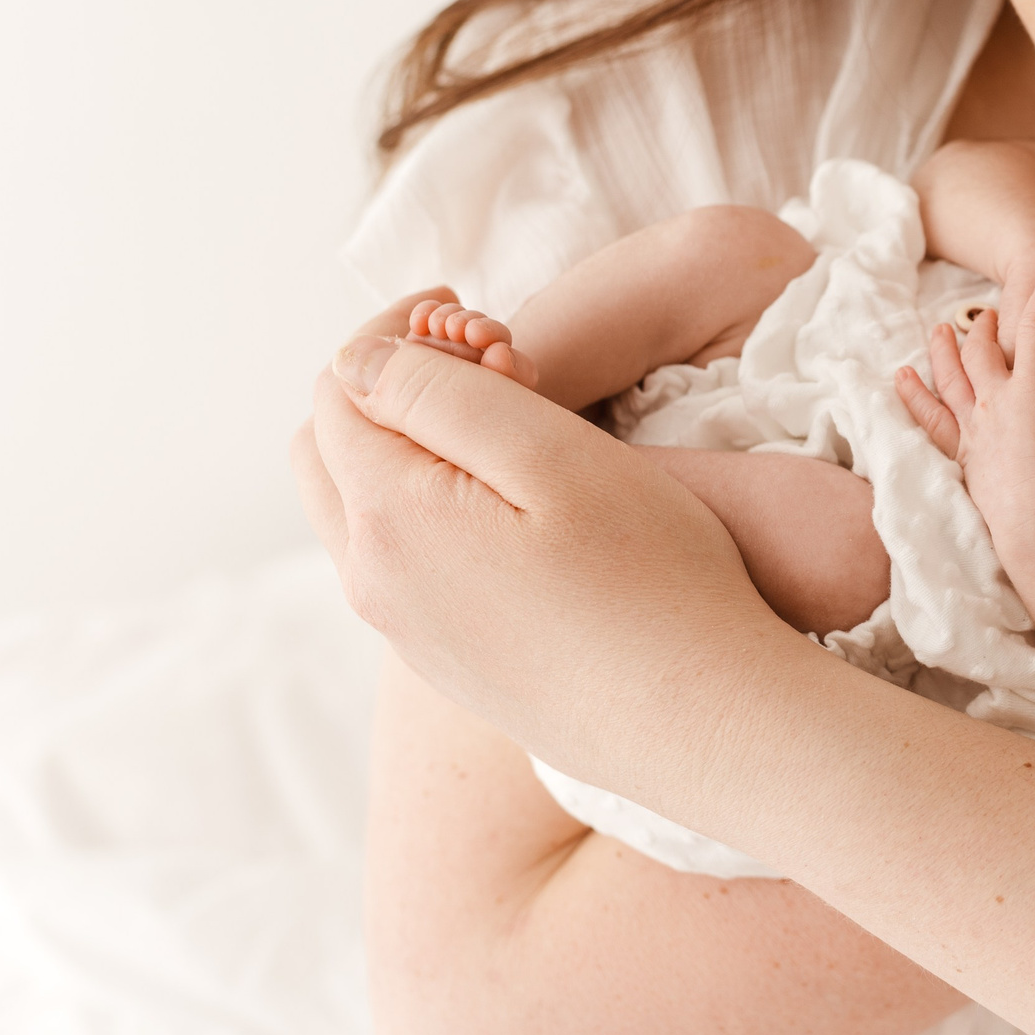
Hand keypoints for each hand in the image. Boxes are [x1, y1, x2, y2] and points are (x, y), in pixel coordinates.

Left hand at [289, 290, 794, 792]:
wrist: (706, 722)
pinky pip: (401, 560)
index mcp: (387, 518)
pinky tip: (520, 506)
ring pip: (359, 506)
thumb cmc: (651, 578)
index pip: (340, 386)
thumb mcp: (552, 453)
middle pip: (328, 447)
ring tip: (514, 428)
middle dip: (387, 385)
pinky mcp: (449, 661)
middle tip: (489, 364)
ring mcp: (407, 631)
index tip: (477, 312)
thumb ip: (439, 393)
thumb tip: (360, 360)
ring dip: (407, 446)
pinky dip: (429, 504)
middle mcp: (373, 580)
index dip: (397, 329)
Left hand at [897, 269, 1034, 527]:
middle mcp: (996, 399)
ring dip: (944, 351)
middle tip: (989, 313)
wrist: (1031, 519)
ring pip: (952, 377)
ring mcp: (973, 423)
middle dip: (986, 327)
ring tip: (939, 331)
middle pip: (984, 351)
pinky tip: (901, 380)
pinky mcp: (960, 448)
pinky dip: (915, 397)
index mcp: (1030, 389)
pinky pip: (931, 417)